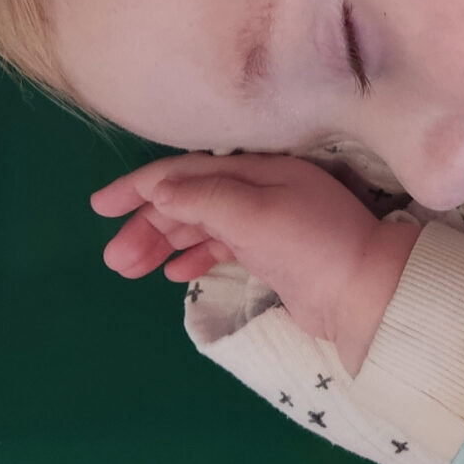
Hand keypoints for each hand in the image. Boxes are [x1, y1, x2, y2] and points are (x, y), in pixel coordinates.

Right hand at [92, 153, 420, 374]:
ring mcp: (269, 222)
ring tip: (129, 269)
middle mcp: (262, 189)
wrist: (365, 293)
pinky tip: (176, 274)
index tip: (98, 207)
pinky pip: (223, 247)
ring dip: (164, 243)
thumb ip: (205, 197)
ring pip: (202, 225)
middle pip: (190, 199)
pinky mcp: (274, 254)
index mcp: (258, 169)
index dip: (139, 186)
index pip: (186, 170)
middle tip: (113, 259)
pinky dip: (197, 256)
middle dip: (147, 225)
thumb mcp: (255, 213)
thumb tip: (158, 187)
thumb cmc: (312, 246)